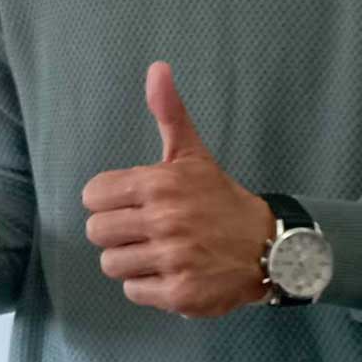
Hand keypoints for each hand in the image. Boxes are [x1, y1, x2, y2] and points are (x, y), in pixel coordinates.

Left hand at [81, 61, 275, 318]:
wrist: (268, 246)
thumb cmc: (219, 198)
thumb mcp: (192, 155)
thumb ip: (169, 113)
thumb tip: (157, 68)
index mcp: (158, 184)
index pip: (93, 196)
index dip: (108, 201)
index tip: (131, 204)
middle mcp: (164, 221)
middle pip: (97, 232)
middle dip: (116, 232)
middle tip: (143, 230)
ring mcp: (172, 259)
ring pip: (112, 264)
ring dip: (130, 261)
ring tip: (157, 252)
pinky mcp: (179, 293)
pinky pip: (133, 291)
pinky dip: (147, 286)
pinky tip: (170, 272)